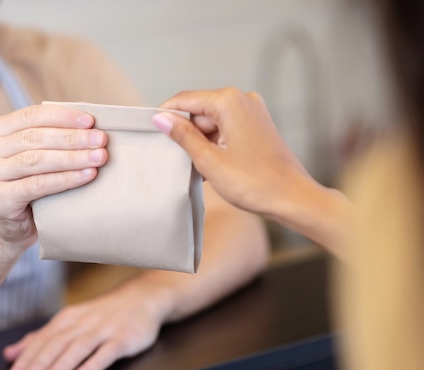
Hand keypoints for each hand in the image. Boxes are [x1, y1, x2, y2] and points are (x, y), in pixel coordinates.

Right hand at [0, 105, 107, 248]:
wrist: (11, 229)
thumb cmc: (29, 188)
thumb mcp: (34, 156)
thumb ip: (49, 137)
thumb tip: (90, 123)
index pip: (31, 116)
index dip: (63, 116)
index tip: (91, 121)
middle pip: (35, 138)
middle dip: (72, 138)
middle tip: (101, 140)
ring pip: (36, 160)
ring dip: (72, 157)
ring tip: (98, 157)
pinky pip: (37, 185)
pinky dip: (65, 179)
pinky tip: (86, 175)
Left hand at [3, 288, 163, 369]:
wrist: (142, 298)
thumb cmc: (103, 313)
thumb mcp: (71, 320)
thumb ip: (41, 338)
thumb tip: (10, 354)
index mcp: (68, 318)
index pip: (43, 339)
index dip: (27, 358)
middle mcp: (84, 322)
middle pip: (58, 344)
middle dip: (39, 364)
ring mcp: (104, 329)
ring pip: (80, 347)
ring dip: (62, 365)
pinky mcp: (124, 338)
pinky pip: (108, 351)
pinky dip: (94, 363)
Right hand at [151, 88, 311, 217]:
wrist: (292, 198)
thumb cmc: (254, 182)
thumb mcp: (209, 160)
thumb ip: (182, 136)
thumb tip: (161, 118)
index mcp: (229, 101)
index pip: (185, 99)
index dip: (166, 115)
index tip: (150, 129)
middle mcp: (243, 99)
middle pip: (199, 111)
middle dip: (187, 134)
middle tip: (178, 159)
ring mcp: (252, 112)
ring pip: (212, 122)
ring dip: (201, 143)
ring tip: (199, 169)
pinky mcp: (257, 125)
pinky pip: (226, 129)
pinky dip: (215, 145)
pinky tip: (212, 167)